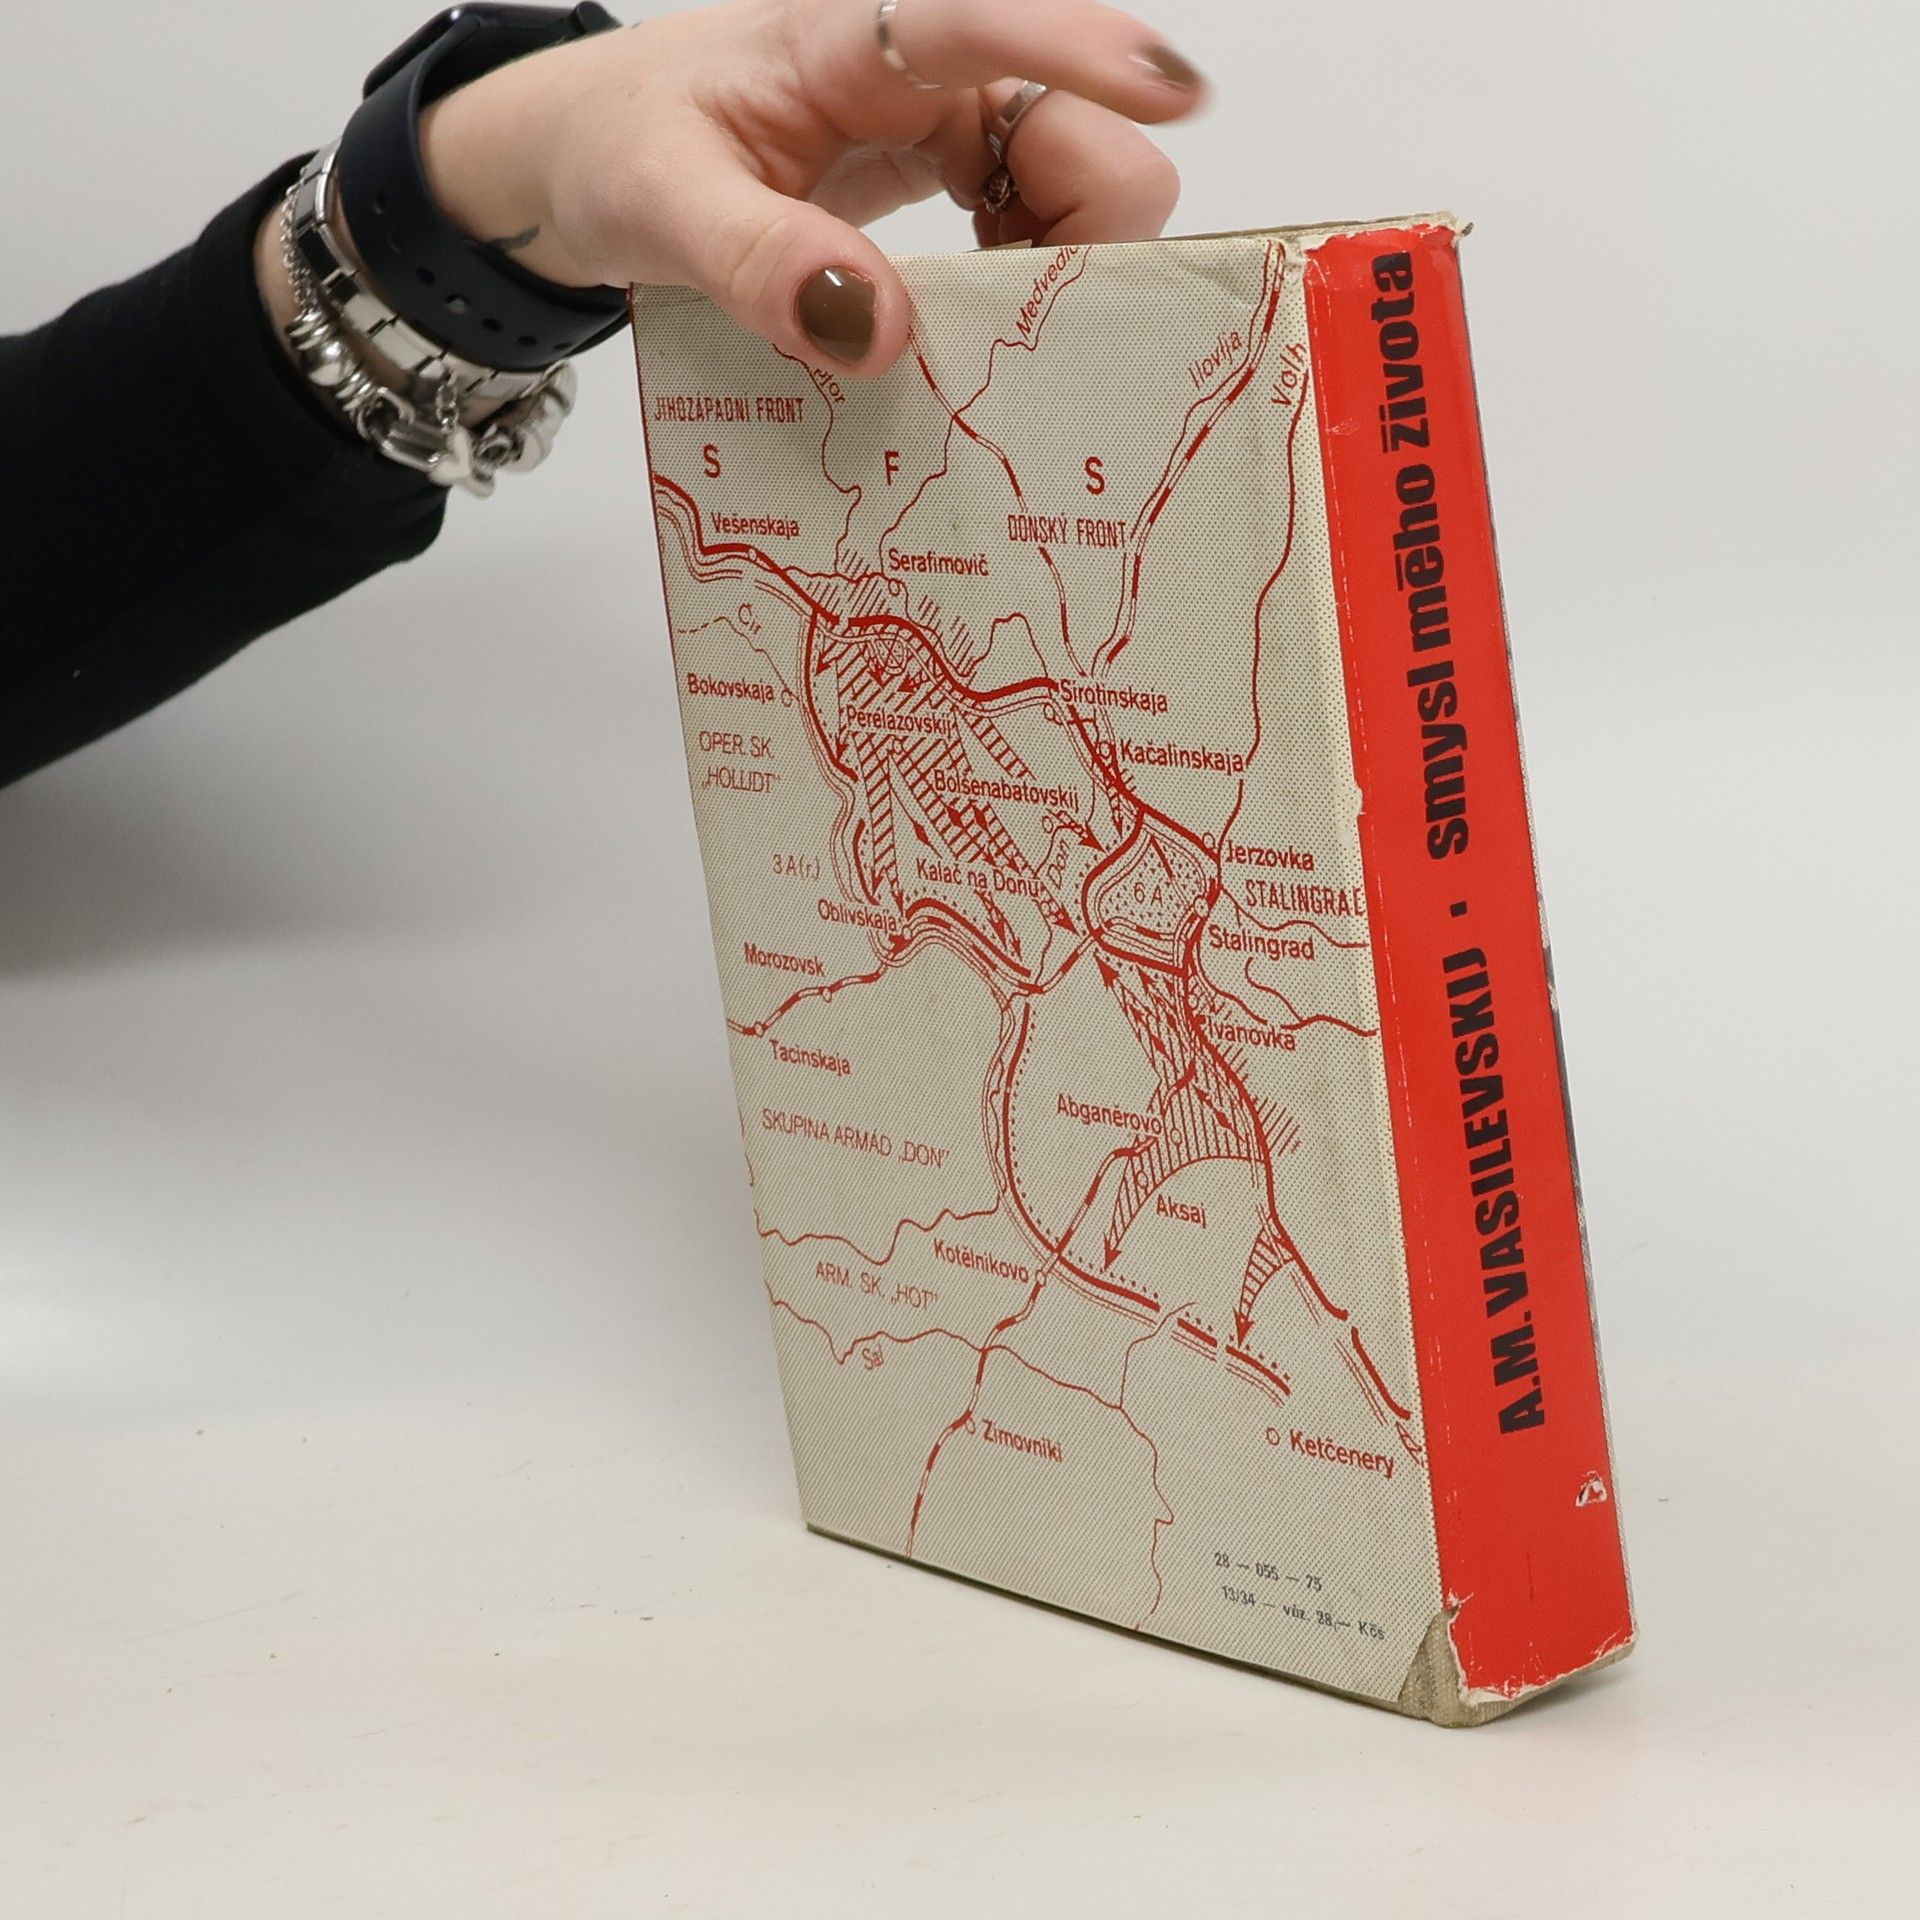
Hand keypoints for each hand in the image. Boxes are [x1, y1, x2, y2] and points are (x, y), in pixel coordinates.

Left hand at [414, 0, 1205, 373]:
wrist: (597, 154)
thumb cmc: (622, 149)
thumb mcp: (663, 206)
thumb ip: (761, 262)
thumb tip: (874, 329)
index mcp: (852, 40)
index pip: (984, 24)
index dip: (1086, 56)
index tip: (1174, 94)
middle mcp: (925, 65)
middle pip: (1077, 126)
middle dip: (1087, 230)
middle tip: (1029, 335)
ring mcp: (951, 117)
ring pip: (1079, 179)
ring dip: (1065, 270)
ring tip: (991, 342)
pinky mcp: (956, 168)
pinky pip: (1043, 218)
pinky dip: (1036, 282)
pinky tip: (981, 326)